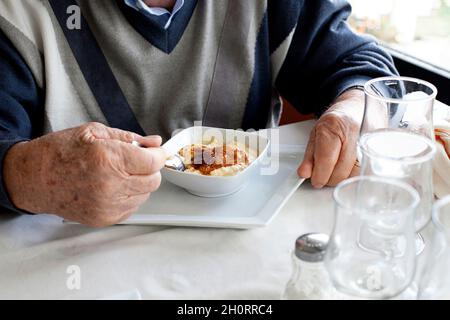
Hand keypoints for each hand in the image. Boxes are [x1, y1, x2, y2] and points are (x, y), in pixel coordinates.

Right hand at [3, 122, 165, 226]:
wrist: (34, 178)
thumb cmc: (59, 153)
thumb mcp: (94, 132)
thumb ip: (130, 138)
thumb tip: (154, 142)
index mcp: (108, 159)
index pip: (154, 162)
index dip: (158, 154)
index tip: (155, 151)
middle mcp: (110, 185)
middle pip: (154, 181)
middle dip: (149, 169)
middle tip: (135, 161)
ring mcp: (107, 205)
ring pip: (145, 195)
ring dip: (139, 183)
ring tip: (117, 173)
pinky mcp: (104, 219)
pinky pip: (132, 208)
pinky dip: (128, 197)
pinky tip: (112, 186)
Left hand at [298, 89, 363, 187]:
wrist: (359, 108)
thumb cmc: (336, 121)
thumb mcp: (316, 134)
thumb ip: (309, 156)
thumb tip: (304, 173)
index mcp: (333, 127)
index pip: (326, 159)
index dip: (319, 174)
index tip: (316, 180)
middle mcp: (353, 134)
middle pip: (340, 171)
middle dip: (329, 178)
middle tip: (323, 174)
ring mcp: (368, 143)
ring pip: (352, 175)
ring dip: (341, 178)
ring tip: (334, 167)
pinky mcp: (377, 151)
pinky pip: (363, 172)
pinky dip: (352, 174)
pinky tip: (346, 167)